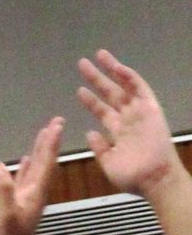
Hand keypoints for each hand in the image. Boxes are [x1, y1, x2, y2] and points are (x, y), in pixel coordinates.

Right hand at [0, 117, 61, 234]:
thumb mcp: (6, 217)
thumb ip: (5, 192)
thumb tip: (0, 168)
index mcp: (36, 195)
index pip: (46, 163)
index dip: (51, 144)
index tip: (56, 125)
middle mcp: (35, 194)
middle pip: (45, 162)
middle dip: (50, 142)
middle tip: (56, 123)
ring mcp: (26, 200)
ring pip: (35, 170)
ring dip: (39, 152)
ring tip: (43, 135)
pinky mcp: (16, 206)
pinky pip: (22, 182)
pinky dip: (23, 169)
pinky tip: (22, 161)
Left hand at [78, 51, 178, 197]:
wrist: (154, 179)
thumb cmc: (133, 177)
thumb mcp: (109, 164)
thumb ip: (100, 148)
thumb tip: (90, 133)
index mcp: (117, 133)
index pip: (102, 111)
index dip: (91, 100)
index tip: (79, 89)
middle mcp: (127, 119)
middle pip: (110, 94)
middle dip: (96, 79)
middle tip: (83, 64)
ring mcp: (139, 112)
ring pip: (123, 87)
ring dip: (111, 71)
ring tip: (99, 55)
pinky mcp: (150, 108)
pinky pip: (140, 89)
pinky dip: (130, 77)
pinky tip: (118, 67)